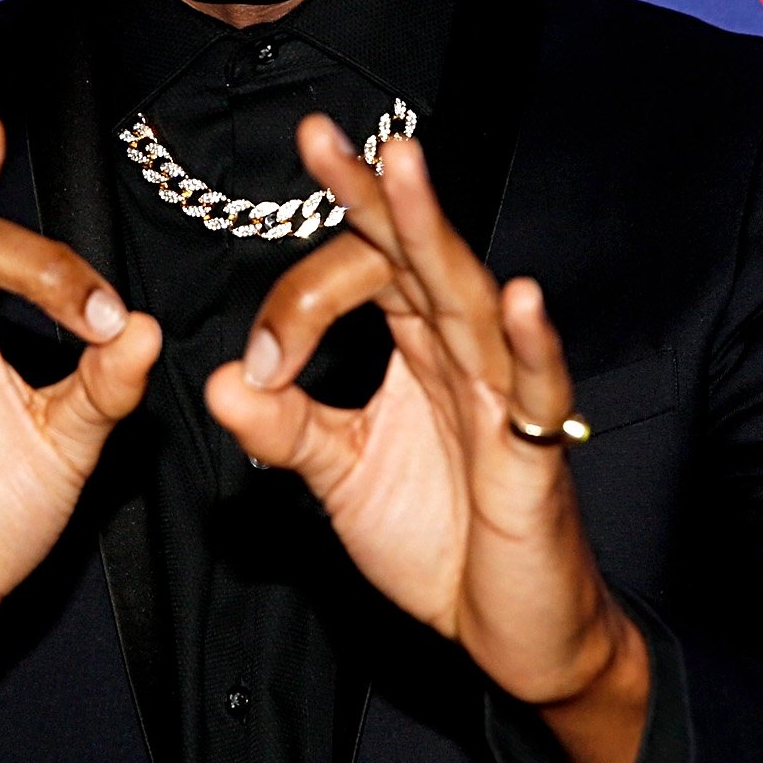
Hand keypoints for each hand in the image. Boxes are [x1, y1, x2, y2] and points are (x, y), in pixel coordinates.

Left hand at [204, 119, 650, 762]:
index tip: (262, 355)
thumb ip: (285, 429)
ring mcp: (506, 397)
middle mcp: (463, 354)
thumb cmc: (440, 538)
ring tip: (405, 171)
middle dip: (373, 193)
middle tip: (328, 135)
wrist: (508, 627)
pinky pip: (539, 390)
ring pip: (470, 300)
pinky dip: (534, 344)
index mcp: (417, 347)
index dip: (303, 297)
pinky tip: (521, 298)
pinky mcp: (537, 454)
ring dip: (435, 234)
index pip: (365, 275)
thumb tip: (222, 379)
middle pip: (417, 255)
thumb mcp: (341, 476)